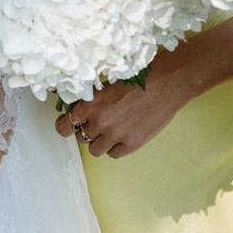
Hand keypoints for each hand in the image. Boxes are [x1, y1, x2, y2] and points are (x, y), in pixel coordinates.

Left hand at [56, 69, 187, 158]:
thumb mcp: (107, 85)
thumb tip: (81, 111)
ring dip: (100, 142)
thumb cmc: (139, 77)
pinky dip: (116, 147)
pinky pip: (114, 154)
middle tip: (100, 122)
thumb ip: (92, 101)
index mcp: (90, 105)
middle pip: (81, 138)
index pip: (64, 127)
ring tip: (112, 130)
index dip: (66, 126)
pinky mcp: (132, 144)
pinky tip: (124, 135)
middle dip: (88, 130)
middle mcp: (99, 123)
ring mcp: (116, 135)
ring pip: (95, 150)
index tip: (70, 125)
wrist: (168, 82)